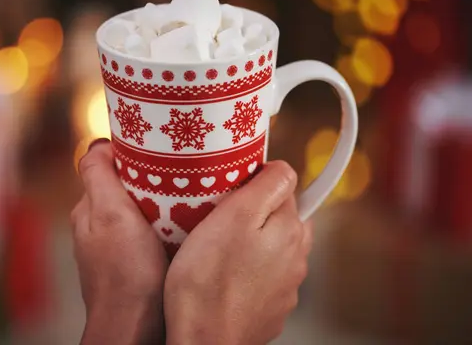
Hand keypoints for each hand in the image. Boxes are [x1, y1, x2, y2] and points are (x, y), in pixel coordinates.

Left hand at [71, 139, 167, 344]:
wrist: (137, 326)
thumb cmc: (125, 273)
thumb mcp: (110, 214)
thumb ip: (98, 177)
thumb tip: (96, 145)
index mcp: (88, 210)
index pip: (104, 165)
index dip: (128, 152)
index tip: (155, 148)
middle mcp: (98, 226)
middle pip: (123, 186)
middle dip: (147, 176)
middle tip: (175, 172)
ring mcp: (115, 246)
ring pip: (138, 209)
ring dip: (157, 200)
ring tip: (182, 197)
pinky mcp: (133, 261)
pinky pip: (148, 230)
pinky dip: (163, 223)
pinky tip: (180, 225)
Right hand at [164, 161, 312, 344]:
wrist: (202, 339)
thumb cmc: (208, 279)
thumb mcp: (235, 214)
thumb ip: (268, 186)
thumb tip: (285, 169)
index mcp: (291, 231)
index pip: (284, 189)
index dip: (256, 184)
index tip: (232, 191)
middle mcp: (295, 261)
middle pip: (280, 219)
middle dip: (256, 214)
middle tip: (222, 216)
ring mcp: (284, 289)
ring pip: (270, 250)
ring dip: (251, 244)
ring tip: (218, 246)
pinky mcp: (268, 308)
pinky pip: (260, 277)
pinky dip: (246, 271)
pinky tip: (222, 275)